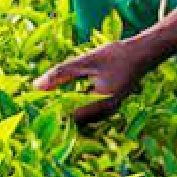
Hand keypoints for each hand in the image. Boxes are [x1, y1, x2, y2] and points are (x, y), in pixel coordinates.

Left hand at [33, 37, 155, 124]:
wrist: (141, 54)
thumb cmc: (115, 55)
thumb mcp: (85, 61)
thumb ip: (61, 73)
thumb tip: (35, 87)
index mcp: (100, 105)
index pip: (68, 118)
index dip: (52, 112)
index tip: (35, 105)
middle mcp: (105, 114)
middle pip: (73, 122)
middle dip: (57, 112)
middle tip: (37, 102)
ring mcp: (107, 112)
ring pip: (79, 119)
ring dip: (65, 109)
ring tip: (48, 98)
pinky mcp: (107, 107)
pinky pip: (86, 113)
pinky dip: (75, 105)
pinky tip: (65, 93)